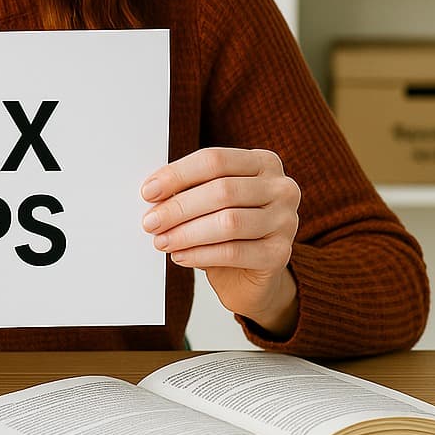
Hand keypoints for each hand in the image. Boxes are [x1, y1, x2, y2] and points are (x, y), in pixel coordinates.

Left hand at [141, 148, 300, 336]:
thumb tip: (153, 192)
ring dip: (187, 233)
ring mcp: (286, 221)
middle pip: (222, 191)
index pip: (215, 160)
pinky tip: (181, 256)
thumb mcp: (208, 200)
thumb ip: (189, 189)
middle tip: (150, 221)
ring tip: (162, 241)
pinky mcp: (281, 254)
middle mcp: (281, 187)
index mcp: (262, 162)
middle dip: (179, 207)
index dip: (178, 174)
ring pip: (229, 222)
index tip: (148, 191)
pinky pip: (235, 252)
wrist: (249, 275)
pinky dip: (201, 254)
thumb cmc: (225, 228)